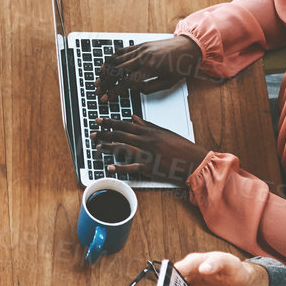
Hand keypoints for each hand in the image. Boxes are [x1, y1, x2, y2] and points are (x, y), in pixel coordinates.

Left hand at [92, 117, 211, 182]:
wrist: (193, 160)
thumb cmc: (180, 147)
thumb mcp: (164, 132)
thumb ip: (147, 125)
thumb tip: (134, 118)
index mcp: (149, 131)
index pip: (125, 124)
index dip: (110, 122)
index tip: (99, 121)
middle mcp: (146, 141)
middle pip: (120, 136)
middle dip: (104, 134)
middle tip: (92, 134)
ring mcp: (148, 154)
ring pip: (123, 149)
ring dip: (109, 148)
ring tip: (98, 148)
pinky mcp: (150, 167)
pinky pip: (132, 167)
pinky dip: (120, 167)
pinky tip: (110, 167)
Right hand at [97, 34, 202, 97]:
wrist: (189, 46)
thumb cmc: (182, 66)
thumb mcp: (169, 83)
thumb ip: (150, 88)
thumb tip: (134, 89)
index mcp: (151, 68)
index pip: (127, 82)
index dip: (114, 91)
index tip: (106, 98)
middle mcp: (143, 57)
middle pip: (117, 71)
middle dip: (105, 82)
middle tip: (97, 90)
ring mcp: (140, 49)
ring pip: (117, 60)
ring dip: (105, 71)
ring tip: (98, 79)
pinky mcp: (140, 45)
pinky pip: (122, 51)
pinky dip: (112, 58)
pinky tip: (105, 64)